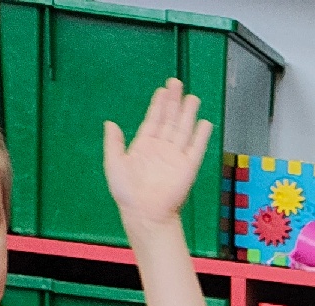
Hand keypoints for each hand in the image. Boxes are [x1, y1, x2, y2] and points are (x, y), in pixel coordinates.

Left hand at [102, 80, 211, 230]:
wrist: (144, 213)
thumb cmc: (127, 193)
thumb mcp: (113, 164)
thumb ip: (113, 143)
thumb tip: (110, 123)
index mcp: (144, 146)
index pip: (153, 120)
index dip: (158, 105)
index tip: (162, 90)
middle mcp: (161, 149)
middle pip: (170, 120)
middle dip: (173, 102)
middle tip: (176, 83)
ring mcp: (176, 157)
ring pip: (183, 130)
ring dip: (188, 113)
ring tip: (192, 97)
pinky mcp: (188, 168)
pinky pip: (196, 148)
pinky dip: (201, 136)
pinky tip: (204, 123)